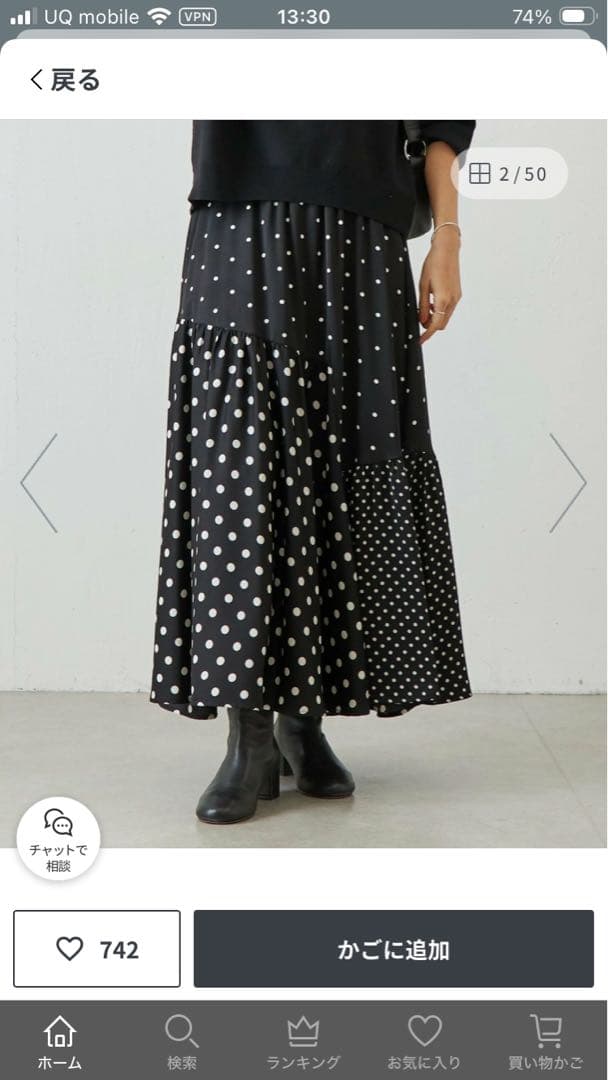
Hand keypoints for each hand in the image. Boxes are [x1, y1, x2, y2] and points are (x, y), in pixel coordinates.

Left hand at [418, 230, 461, 344]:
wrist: (447, 249)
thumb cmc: (433, 264)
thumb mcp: (423, 285)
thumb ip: (423, 305)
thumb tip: (422, 321)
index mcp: (443, 299)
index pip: (435, 325)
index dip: (426, 335)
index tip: (419, 341)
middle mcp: (453, 300)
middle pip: (442, 324)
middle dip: (430, 327)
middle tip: (418, 322)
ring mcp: (457, 297)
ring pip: (446, 317)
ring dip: (435, 318)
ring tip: (424, 310)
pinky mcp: (458, 293)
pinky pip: (449, 309)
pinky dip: (440, 311)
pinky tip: (432, 303)